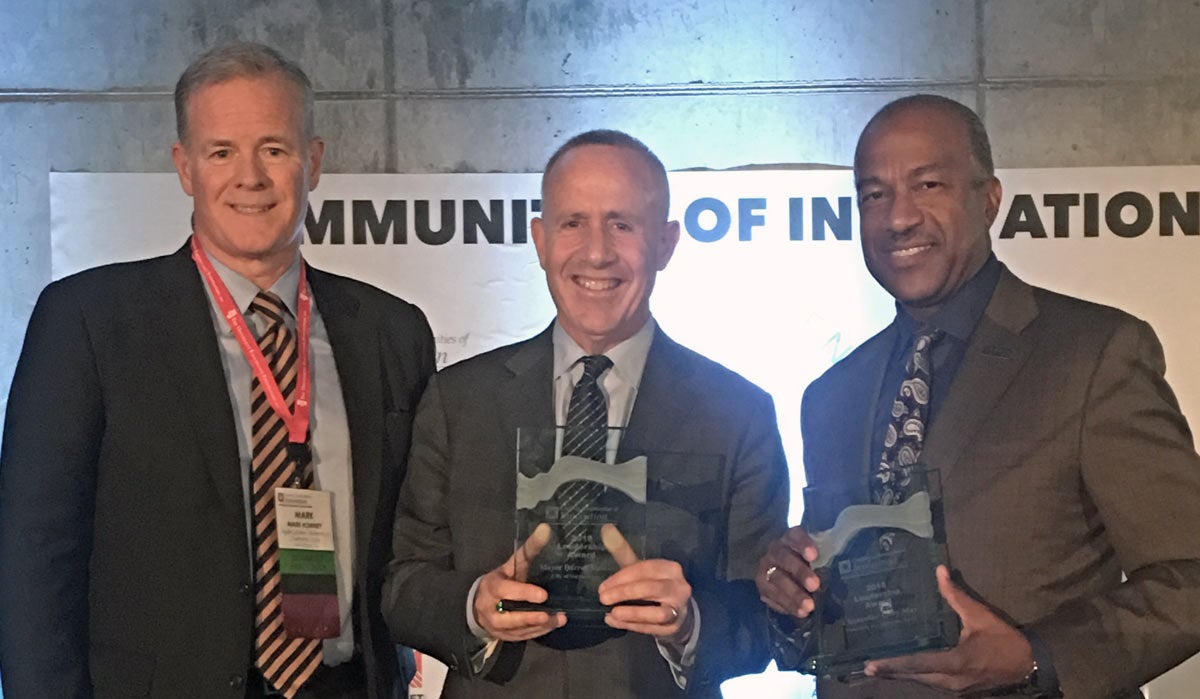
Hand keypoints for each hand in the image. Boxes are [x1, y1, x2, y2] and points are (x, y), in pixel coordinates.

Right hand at [472, 523, 565, 641]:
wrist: (479, 604)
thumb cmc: (501, 580)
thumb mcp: (511, 565)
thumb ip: (528, 550)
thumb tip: (546, 528)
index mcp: (492, 588)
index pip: (506, 591)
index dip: (524, 593)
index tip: (543, 595)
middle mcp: (491, 609)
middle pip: (510, 617)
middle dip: (530, 617)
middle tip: (550, 614)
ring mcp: (497, 627)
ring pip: (518, 629)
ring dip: (539, 626)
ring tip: (559, 619)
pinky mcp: (505, 637)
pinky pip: (522, 637)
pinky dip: (538, 632)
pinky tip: (552, 625)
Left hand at [597, 524, 693, 643]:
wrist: (679, 612)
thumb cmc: (655, 586)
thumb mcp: (642, 568)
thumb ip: (623, 551)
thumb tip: (606, 528)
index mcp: (671, 568)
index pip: (646, 569)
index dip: (622, 577)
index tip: (603, 586)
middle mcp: (679, 588)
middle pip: (651, 588)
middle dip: (625, 593)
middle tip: (603, 598)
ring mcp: (679, 609)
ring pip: (657, 612)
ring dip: (632, 613)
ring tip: (611, 613)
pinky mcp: (674, 628)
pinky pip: (652, 628)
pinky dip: (632, 625)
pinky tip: (614, 621)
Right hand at [756, 525, 819, 618]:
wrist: (780, 570)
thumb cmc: (807, 563)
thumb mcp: (815, 556)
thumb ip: (825, 558)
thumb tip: (846, 571)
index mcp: (790, 538)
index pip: (795, 535)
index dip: (803, 544)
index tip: (813, 555)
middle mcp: (775, 551)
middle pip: (784, 558)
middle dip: (800, 572)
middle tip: (815, 585)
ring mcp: (766, 568)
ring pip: (777, 579)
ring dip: (793, 594)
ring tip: (809, 607)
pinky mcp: (762, 586)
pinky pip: (771, 596)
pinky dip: (786, 605)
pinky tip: (799, 612)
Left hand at [864, 566, 1034, 693]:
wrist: (1030, 664)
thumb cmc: (1004, 639)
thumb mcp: (980, 615)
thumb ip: (956, 595)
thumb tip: (940, 571)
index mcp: (955, 663)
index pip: (917, 664)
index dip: (893, 664)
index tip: (871, 665)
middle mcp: (952, 681)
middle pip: (916, 677)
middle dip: (892, 672)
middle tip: (868, 668)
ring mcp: (957, 688)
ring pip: (924, 683)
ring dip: (904, 676)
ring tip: (881, 670)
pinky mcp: (962, 689)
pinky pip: (934, 684)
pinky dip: (919, 677)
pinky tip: (908, 672)